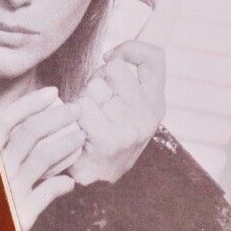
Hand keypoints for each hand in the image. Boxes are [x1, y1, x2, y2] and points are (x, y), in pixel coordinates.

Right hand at [0, 87, 85, 230]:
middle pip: (29, 133)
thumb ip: (4, 153)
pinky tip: (70, 182)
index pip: (6, 119)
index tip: (53, 93)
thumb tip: (25, 131)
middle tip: (76, 110)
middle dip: (56, 117)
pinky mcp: (19, 212)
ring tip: (80, 137)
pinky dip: (61, 184)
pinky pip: (48, 191)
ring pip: (42, 157)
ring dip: (66, 144)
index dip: (30, 103)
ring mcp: (6, 188)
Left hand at [68, 40, 164, 185]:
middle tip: (95, 105)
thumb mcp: (125, 108)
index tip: (110, 58)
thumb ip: (127, 81)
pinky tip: (80, 130)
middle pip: (115, 69)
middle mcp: (149, 115)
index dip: (130, 48)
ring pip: (95, 86)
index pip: (154, 58)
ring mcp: (132, 129)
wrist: (96, 182)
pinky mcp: (111, 140)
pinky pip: (83, 106)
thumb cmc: (104, 136)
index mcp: (156, 104)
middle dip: (97, 80)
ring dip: (83, 99)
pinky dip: (75, 116)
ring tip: (87, 121)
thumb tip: (114, 53)